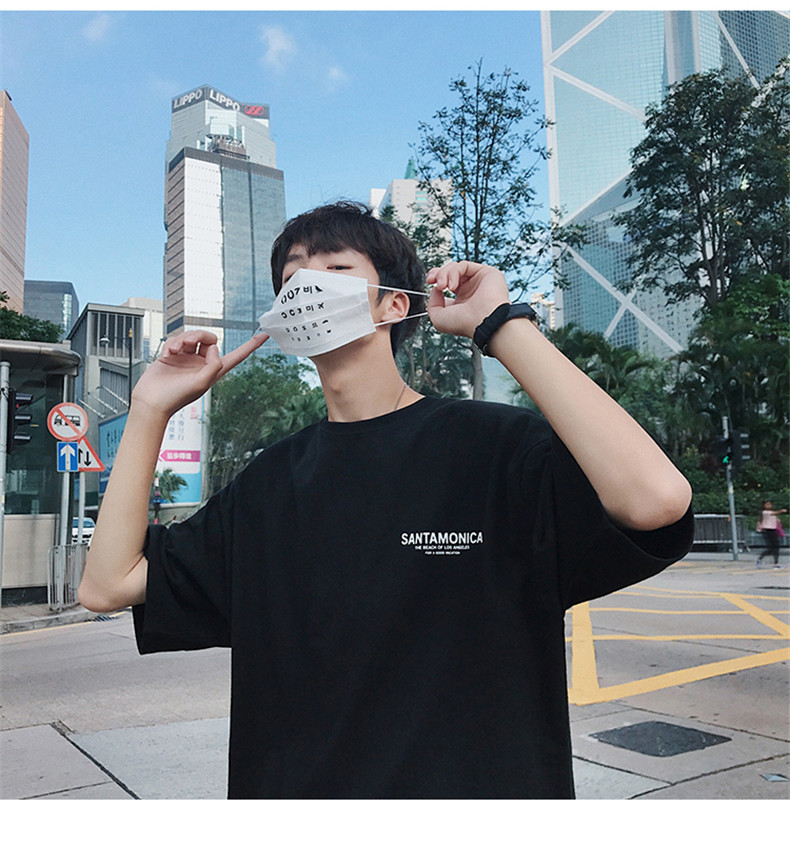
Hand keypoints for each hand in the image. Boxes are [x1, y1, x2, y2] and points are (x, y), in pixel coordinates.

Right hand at [131, 330, 268, 418]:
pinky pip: (176, 340)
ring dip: (184, 338)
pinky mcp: (172, 356)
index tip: (263, 334)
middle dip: (200, 336)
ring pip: (191, 337)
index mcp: (214, 371)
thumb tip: (215, 347)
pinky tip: (169, 352)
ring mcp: (187, 359)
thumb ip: (213, 365)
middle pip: (210, 339)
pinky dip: (173, 343)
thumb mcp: (201, 383)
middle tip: (190, 342)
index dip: (250, 345)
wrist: (151, 401)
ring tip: (176, 349)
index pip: (237, 356)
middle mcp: (202, 363)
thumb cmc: (176, 398)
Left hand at [426, 261, 509, 337]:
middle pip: (450, 273)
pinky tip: (453, 285)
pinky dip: (454, 272)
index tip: (430, 282)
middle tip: (431, 279)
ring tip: (443, 286)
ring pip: (455, 268)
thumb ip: (432, 303)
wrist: (483, 321)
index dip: (436, 280)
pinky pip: (464, 265)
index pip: (447, 284)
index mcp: (461, 302)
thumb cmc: (464, 323)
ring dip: (444, 274)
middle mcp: (470, 291)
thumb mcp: (438, 319)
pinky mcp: (486, 273)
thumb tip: (435, 289)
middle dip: (438, 273)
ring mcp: (478, 282)